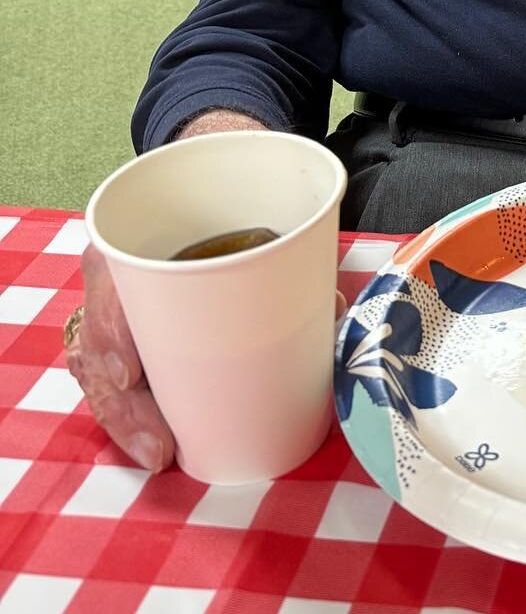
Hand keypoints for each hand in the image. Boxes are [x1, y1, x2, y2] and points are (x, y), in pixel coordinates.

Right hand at [64, 110, 268, 470]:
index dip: (111, 335)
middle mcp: (123, 266)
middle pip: (100, 341)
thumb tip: (338, 309)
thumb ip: (291, 253)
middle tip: (161, 448)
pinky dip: (130, 407)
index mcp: (145, 231)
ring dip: (126, 416)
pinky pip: (116, 369)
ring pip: (100, 364)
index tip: (129, 376)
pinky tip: (148, 442)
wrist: (231, 159)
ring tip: (159, 454)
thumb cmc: (248, 183)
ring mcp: (124, 295)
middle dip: (125, 404)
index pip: (110, 286)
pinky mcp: (138, 321)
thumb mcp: (265, 203)